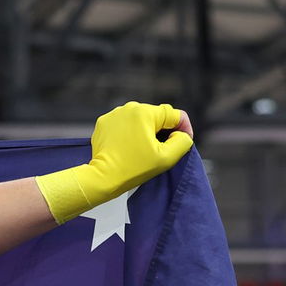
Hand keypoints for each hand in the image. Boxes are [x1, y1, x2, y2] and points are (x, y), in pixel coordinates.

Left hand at [36, 102, 194, 223]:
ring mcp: (114, 114)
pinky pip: (124, 124)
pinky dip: (129, 133)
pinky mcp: (103, 123)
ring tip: (143, 149)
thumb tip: (180, 133)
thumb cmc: (133, 168)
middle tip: (160, 149)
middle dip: (162, 130)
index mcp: (145, 112)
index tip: (182, 141)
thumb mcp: (167, 157)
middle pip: (156, 116)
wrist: (102, 178)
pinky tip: (128, 146)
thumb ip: (182, 141)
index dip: (183, 128)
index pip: (174, 115)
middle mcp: (128, 107)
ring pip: (140, 119)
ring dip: (145, 131)